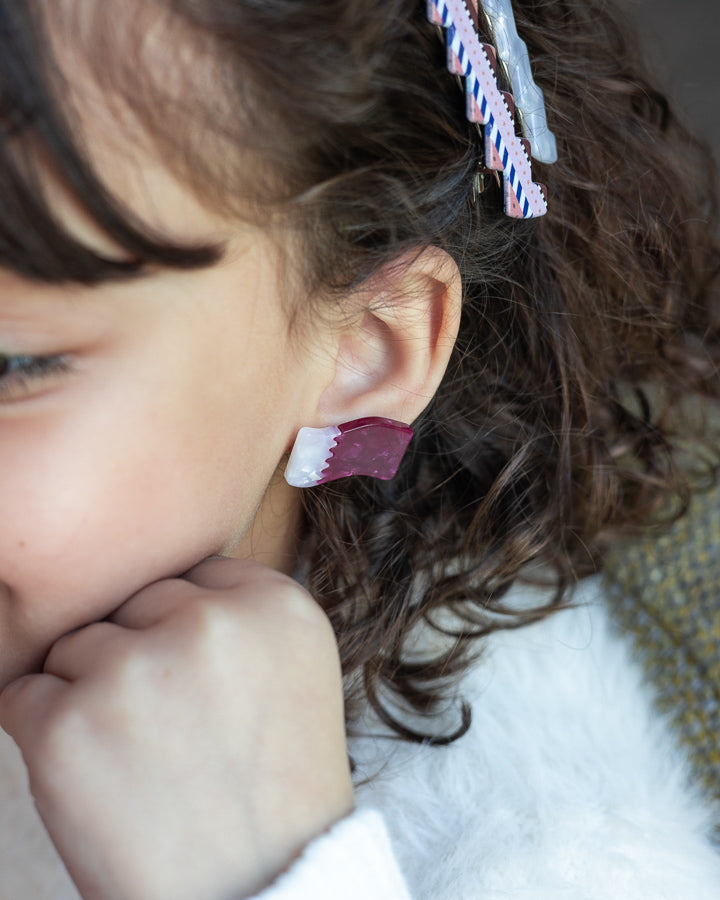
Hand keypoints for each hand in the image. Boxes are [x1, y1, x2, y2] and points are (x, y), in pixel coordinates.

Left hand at [0, 558, 353, 898]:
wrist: (258, 891)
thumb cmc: (273, 788)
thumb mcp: (296, 673)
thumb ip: (241, 615)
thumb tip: (160, 588)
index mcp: (275, 605)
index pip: (194, 574)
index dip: (184, 629)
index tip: (195, 678)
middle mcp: (210, 623)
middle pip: (134, 602)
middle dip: (139, 654)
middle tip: (170, 728)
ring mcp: (137, 668)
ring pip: (77, 645)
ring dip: (91, 692)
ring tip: (141, 759)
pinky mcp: (68, 723)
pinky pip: (26, 693)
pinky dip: (47, 732)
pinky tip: (100, 776)